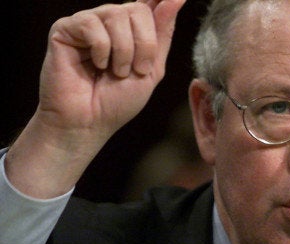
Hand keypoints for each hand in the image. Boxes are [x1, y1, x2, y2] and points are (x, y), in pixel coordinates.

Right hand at [38, 0, 185, 140]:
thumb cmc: (117, 101)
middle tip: (136, 70)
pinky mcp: (64, 28)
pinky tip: (95, 65)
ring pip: (116, 13)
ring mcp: (87, 23)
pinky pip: (91, 24)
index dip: (161, 1)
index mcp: (131, 31)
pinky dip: (101, 49)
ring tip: (115, 72)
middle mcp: (110, 22)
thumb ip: (163, 33)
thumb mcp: (152, 69)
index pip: (149, 5)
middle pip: (138, 9)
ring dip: (123, 50)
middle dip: (145, 44)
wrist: (89, 123)